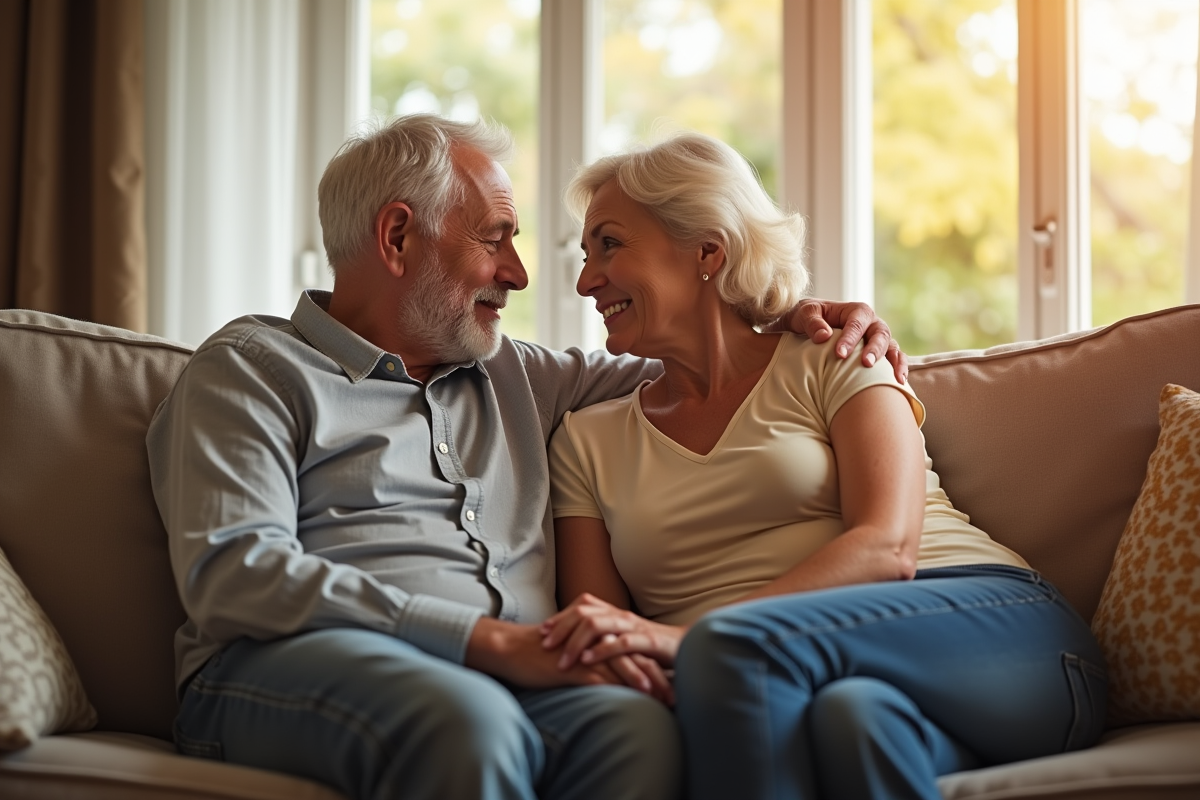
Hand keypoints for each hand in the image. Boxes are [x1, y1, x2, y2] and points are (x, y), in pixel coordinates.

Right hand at [464, 617, 671, 702]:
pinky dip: (620, 686)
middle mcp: (595, 640)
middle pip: (634, 656)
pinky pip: (601, 676)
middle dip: (657, 677)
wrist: (512, 649)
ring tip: (663, 698)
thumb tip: (607, 673)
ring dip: (645, 682)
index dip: (653, 667)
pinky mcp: (573, 664)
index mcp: (597, 636)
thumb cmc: (540, 653)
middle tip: (675, 696)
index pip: (632, 650)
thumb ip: (591, 657)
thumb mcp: (572, 652)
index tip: (670, 685)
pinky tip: (634, 697)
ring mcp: (584, 651)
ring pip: (622, 665)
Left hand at [541, 593, 684, 671]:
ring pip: (598, 625)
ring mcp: (634, 627)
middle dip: (562, 628)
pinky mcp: (648, 642)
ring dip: (576, 642)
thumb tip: (573, 645)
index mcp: (614, 613)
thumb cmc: (651, 648)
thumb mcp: (622, 640)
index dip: (561, 616)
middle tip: (544, 645)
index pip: (582, 606)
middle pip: (584, 612)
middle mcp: (621, 616)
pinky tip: (587, 661)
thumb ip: (603, 639)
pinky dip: (602, 651)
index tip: (542, 631)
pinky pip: (621, 643)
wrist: (688, 649)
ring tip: (562, 660)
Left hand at [783, 299, 908, 383]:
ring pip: (891, 347)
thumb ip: (812, 322)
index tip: (839, 354)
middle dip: (875, 349)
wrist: (807, 326)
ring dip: (893, 362)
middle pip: (880, 334)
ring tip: (894, 379)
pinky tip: (900, 383)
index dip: (850, 338)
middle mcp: (871, 324)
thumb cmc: (807, 318)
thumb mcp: (804, 314)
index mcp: (855, 311)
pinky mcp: (880, 353)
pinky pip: (894, 359)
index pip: (856, 323)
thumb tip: (824, 336)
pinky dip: (899, 369)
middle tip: (866, 364)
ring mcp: (877, 339)